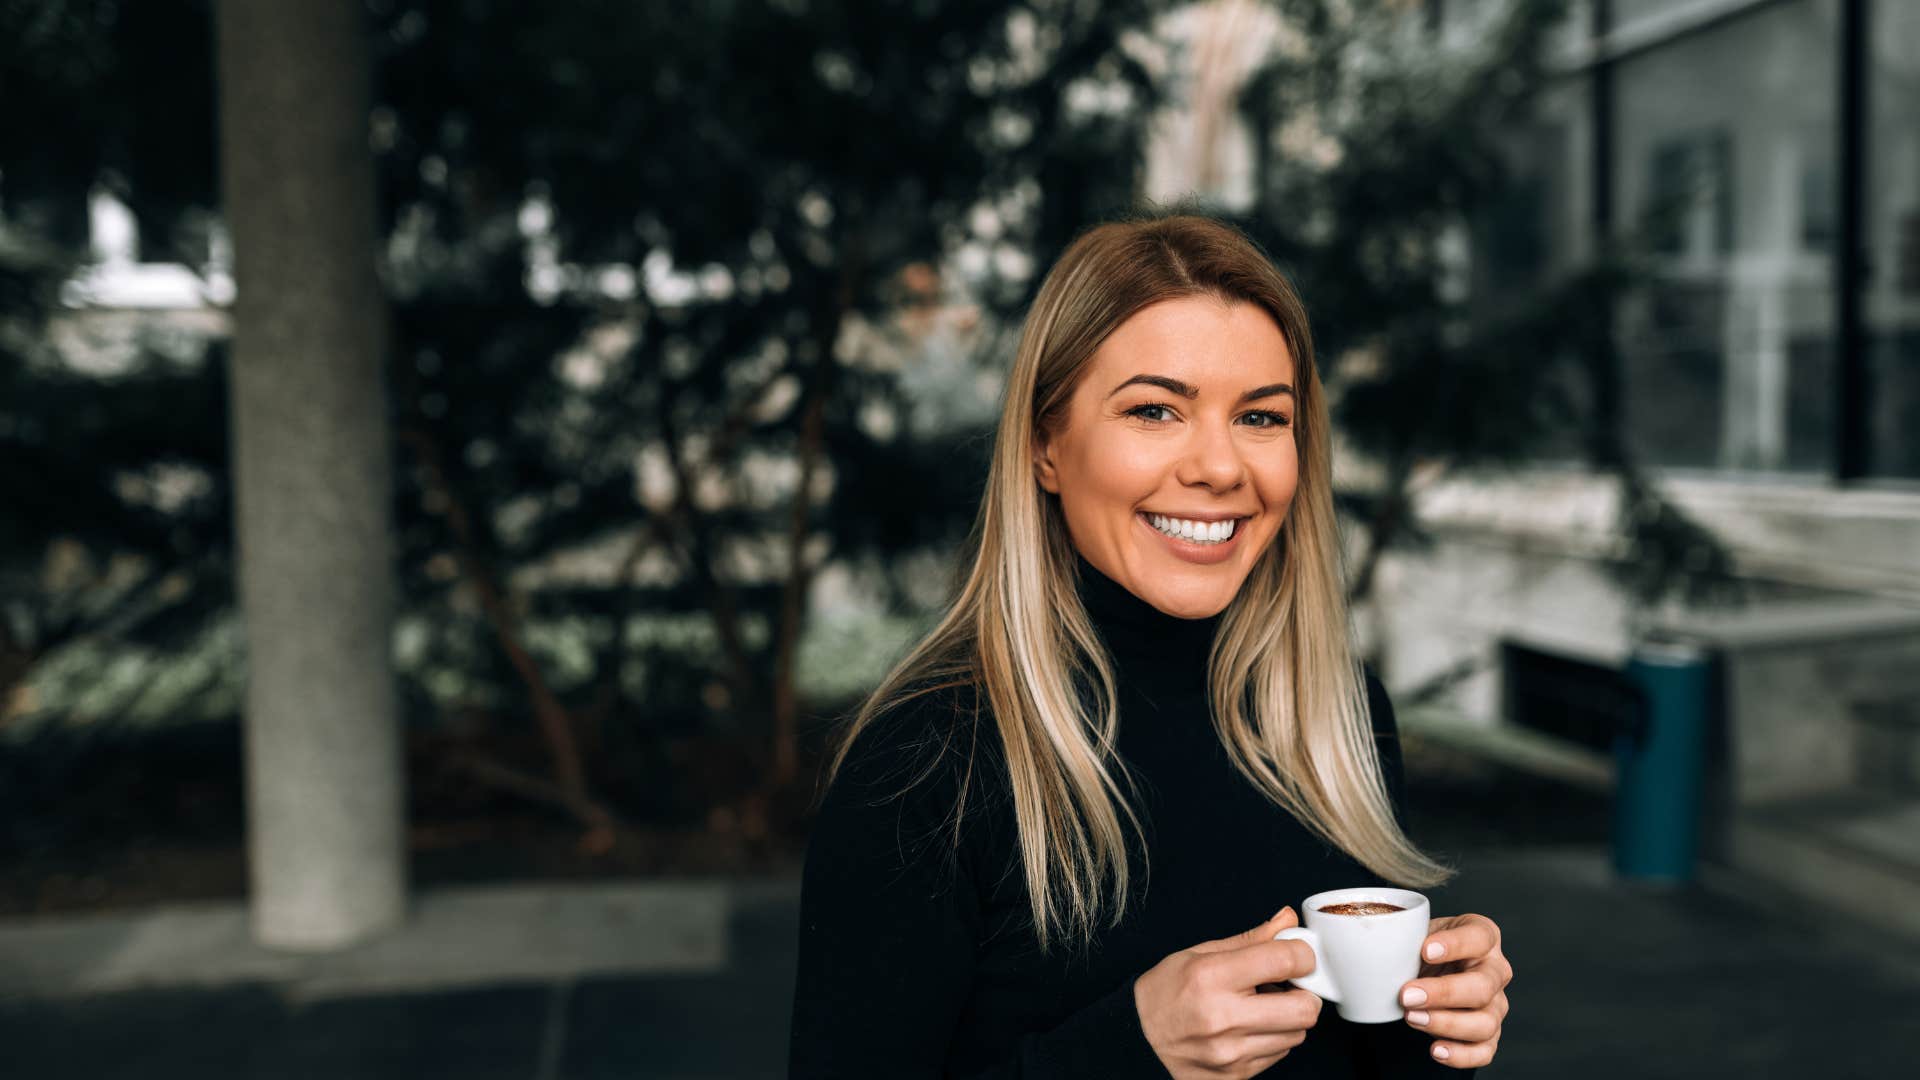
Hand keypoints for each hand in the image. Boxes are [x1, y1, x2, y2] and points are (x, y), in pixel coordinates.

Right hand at [1134, 907, 1324, 1078]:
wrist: (1138, 1039)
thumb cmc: (1165, 992)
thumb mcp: (1199, 953)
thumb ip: (1251, 939)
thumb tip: (1288, 921)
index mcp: (1212, 977)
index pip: (1286, 960)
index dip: (1302, 953)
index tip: (1298, 954)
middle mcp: (1223, 1018)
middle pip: (1304, 1008)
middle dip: (1305, 993)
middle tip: (1289, 985)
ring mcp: (1230, 1053)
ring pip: (1297, 1034)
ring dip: (1289, 1018)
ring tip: (1261, 1007)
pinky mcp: (1236, 1076)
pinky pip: (1280, 1054)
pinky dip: (1273, 1038)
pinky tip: (1250, 1028)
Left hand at [1399, 913, 1511, 1068]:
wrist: (1427, 968)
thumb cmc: (1423, 947)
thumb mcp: (1415, 931)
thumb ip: (1401, 934)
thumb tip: (1363, 946)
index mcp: (1483, 936)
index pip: (1479, 937)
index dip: (1454, 944)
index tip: (1425, 950)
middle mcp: (1496, 970)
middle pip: (1482, 986)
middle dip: (1443, 993)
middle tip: (1408, 995)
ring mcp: (1496, 1004)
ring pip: (1485, 1022)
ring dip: (1446, 1024)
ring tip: (1412, 1018)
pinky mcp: (1489, 1033)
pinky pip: (1484, 1051)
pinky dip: (1461, 1054)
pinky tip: (1436, 1049)